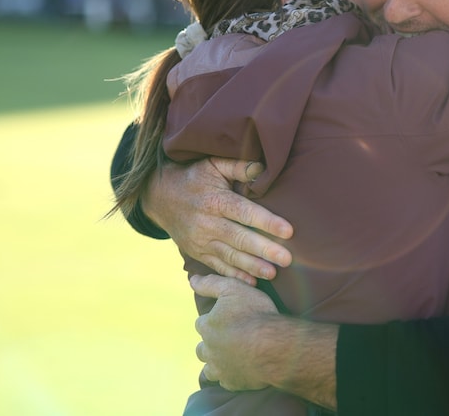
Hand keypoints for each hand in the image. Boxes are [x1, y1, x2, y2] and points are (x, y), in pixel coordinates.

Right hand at [142, 157, 292, 283]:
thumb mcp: (213, 165)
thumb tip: (262, 167)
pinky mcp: (197, 253)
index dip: (267, 222)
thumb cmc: (194, 178)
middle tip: (287, 259)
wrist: (159, 197)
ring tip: (273, 273)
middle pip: (240, 238)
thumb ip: (238, 167)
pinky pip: (218, 267)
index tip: (288, 231)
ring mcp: (201, 241)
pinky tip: (251, 283)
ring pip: (230, 256)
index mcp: (215, 200)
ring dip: (252, 266)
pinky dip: (234, 276)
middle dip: (264, 250)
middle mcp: (207, 223)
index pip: (244, 212)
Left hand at [192, 274, 278, 391]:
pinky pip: (226, 381)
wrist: (273, 345)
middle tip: (229, 338)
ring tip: (231, 356)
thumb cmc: (255, 314)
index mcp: (207, 327)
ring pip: (210, 368)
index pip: (202, 323)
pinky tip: (241, 369)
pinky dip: (231, 375)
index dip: (214, 320)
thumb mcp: (234, 289)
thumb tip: (192, 280)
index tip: (226, 319)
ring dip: (217, 362)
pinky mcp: (232, 382)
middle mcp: (209, 349)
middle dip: (211, 344)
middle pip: (202, 348)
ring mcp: (220, 368)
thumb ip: (211, 284)